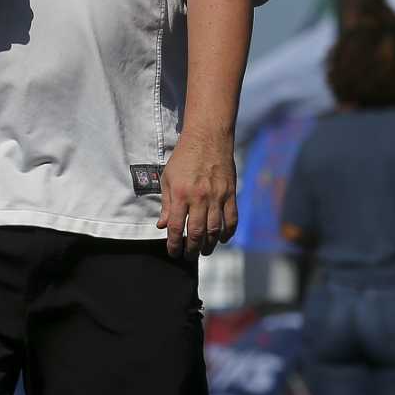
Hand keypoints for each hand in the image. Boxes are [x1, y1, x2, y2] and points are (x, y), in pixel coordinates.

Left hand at [159, 128, 237, 256]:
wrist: (208, 138)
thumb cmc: (184, 158)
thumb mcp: (168, 178)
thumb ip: (167, 204)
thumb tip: (163, 226)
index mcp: (181, 194)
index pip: (177, 228)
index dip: (174, 245)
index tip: (173, 253)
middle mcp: (199, 198)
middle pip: (197, 233)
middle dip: (192, 249)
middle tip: (188, 257)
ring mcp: (217, 196)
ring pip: (215, 229)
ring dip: (210, 245)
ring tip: (205, 251)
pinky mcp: (230, 193)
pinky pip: (232, 219)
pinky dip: (228, 232)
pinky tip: (222, 239)